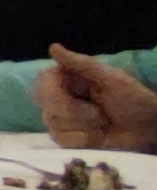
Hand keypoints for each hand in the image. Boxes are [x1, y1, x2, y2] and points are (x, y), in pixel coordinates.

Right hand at [36, 45, 156, 151]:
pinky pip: (62, 142)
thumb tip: (53, 47)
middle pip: (48, 108)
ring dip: (86, 128)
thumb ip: (81, 64)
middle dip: (79, 115)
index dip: (55, 95)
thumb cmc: (133, 99)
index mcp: (66, 76)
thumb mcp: (112, 79)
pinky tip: (98, 135)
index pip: (43, 83)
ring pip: (55, 127)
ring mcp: (59, 118)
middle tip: (100, 112)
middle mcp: (57, 95)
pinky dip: (85, 140)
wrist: (148, 126)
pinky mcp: (66, 137)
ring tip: (103, 122)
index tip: (82, 98)